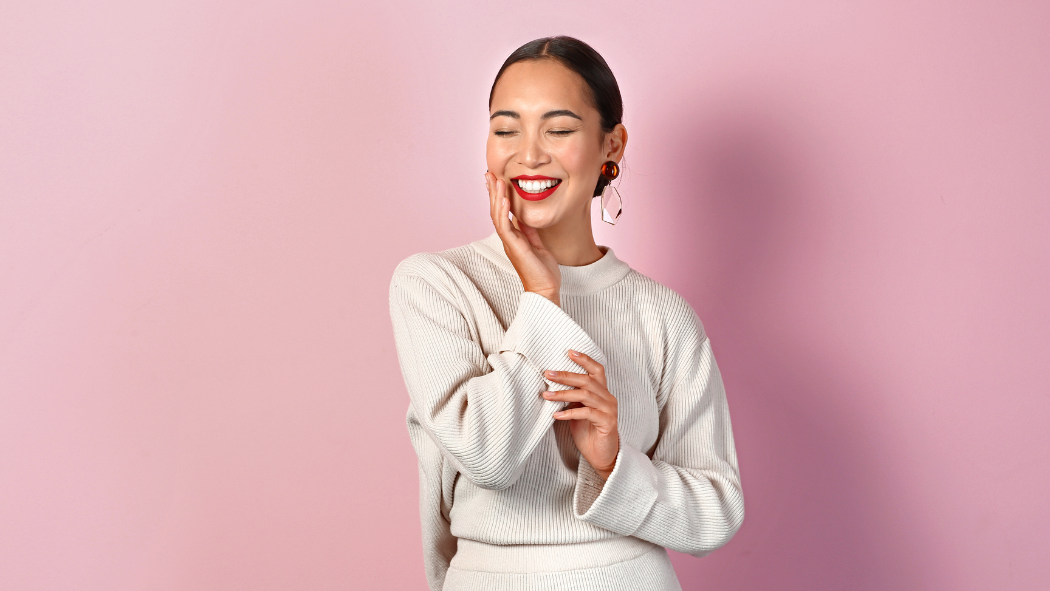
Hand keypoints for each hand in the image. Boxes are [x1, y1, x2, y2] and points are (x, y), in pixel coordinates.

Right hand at [485, 172, 560, 305]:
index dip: (499, 196)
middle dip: (492, 192)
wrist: (545, 289)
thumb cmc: (542, 271)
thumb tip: (525, 218)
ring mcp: (509, 242)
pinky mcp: (514, 247)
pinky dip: (503, 211)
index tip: (497, 180)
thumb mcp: (538, 245)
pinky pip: (505, 226)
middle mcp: (508, 238)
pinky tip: (503, 199)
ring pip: (497, 216)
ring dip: (496, 197)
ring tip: (495, 180)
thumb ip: (530, 231)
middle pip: (496, 211)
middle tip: (488, 174)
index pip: (503, 212)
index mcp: (514, 237)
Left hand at [543, 350, 619, 479]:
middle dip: (566, 375)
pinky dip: (570, 413)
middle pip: (587, 380)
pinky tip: (556, 415)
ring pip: (585, 395)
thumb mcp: (577, 411)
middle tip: (548, 373)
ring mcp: (609, 410)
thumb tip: (550, 385)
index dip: (584, 360)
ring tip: (546, 395)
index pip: (597, 370)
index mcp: (602, 392)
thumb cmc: (588, 432)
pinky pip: (587, 413)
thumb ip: (571, 398)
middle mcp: (608, 398)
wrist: (601, 456)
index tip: (569, 352)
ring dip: (563, 394)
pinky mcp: (607, 423)